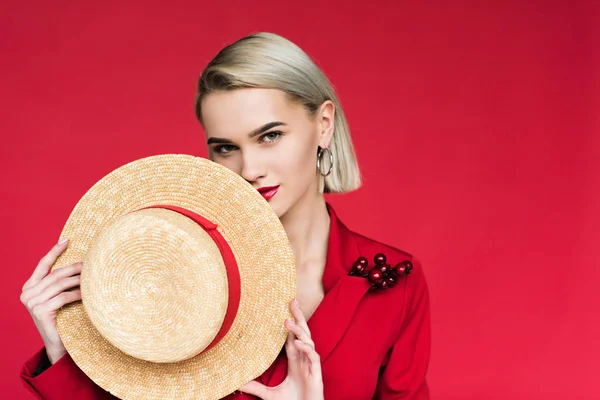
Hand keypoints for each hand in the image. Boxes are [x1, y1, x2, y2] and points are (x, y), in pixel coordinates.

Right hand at [20, 238, 82, 363]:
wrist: (58, 344)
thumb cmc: (62, 318)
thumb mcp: (57, 297)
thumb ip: (59, 282)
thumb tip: (80, 262)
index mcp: (29, 287)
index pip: (42, 265)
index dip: (54, 251)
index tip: (67, 240)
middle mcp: (27, 293)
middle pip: (55, 274)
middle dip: (74, 267)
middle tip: (91, 263)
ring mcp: (32, 303)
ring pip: (60, 284)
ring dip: (78, 280)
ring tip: (93, 277)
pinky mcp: (40, 312)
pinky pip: (63, 297)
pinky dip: (77, 294)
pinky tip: (88, 293)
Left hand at [239, 299, 323, 399]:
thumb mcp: (270, 395)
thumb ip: (257, 388)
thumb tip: (238, 384)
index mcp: (296, 362)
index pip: (293, 338)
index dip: (290, 325)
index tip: (284, 310)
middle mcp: (304, 361)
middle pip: (303, 333)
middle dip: (299, 317)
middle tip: (292, 301)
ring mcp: (311, 366)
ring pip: (308, 341)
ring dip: (299, 331)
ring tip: (287, 321)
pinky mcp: (316, 374)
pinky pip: (313, 357)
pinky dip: (307, 349)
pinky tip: (298, 343)